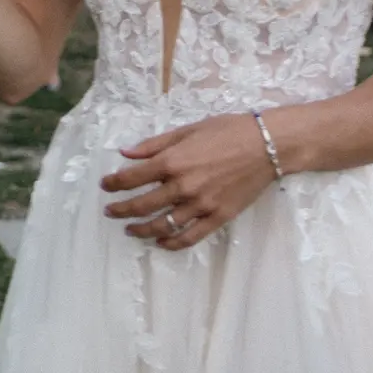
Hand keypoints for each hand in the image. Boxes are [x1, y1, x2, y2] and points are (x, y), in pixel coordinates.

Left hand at [100, 114, 276, 250]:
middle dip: (121, 210)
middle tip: (110, 211)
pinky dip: (172, 242)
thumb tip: (125, 153)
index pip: (132, 178)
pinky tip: (161, 241)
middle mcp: (182, 186)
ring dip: (142, 229)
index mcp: (172, 162)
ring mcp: (201, 205)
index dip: (114, 183)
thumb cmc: (227, 131)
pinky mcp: (218, 217)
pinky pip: (190, 236)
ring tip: (130, 230)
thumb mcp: (187, 130)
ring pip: (163, 225)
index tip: (106, 186)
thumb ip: (154, 145)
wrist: (267, 145)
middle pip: (142, 205)